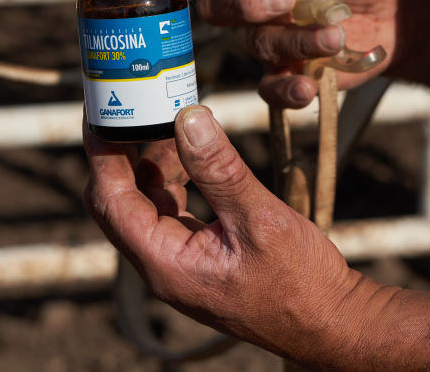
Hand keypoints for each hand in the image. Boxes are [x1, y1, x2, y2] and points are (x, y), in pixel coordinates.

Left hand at [83, 106, 364, 358]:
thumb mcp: (260, 219)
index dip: (102, 155)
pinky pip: (172, 213)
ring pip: (147, 206)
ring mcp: (180, 264)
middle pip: (120, 203)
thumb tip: (187, 119)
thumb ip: (220, 170)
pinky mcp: (200, 258)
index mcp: (166, 264)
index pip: (112, 202)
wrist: (330, 322)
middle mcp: (163, 267)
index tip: (99, 113)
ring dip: (151, 164)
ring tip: (168, 120)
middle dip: (120, 155)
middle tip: (129, 107)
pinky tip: (193, 154)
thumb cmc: (300, 282)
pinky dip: (175, 180)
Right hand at [197, 0, 401, 107]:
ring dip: (294, 40)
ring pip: (257, 43)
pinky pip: (271, 88)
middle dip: (245, 1)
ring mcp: (268, 37)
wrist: (393, 18)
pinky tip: (308, 87)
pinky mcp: (286, 71)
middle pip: (218, 3)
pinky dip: (286, 90)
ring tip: (334, 36)